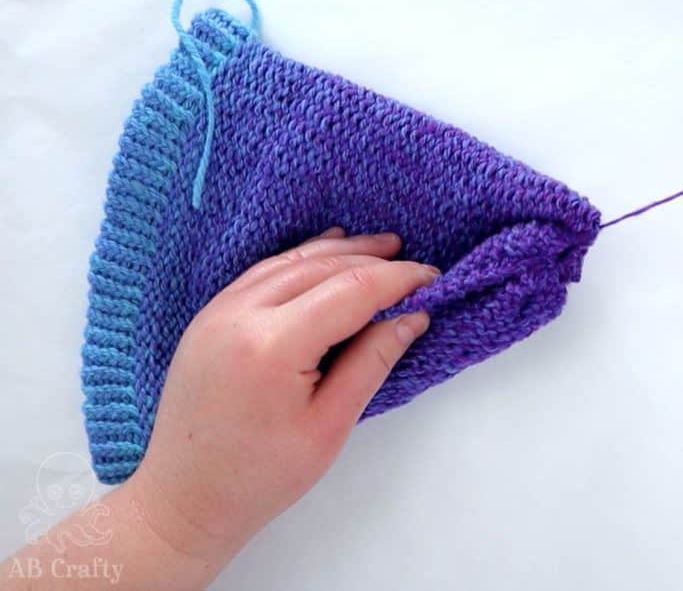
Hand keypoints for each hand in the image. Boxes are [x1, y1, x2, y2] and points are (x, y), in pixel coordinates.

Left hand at [128, 228, 436, 579]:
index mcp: (273, 345)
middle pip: (320, 267)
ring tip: (380, 248)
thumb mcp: (329, 426)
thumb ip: (372, 362)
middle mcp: (240, 314)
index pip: (351, 290)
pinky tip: (323, 257)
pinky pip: (262, 274)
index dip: (397, 279)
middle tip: (414, 263)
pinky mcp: (207, 317)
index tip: (433, 277)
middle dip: (372, 260)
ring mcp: (217, 311)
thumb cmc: (261, 476)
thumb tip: (412, 316)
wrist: (184, 498)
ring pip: (289, 263)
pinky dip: (300, 260)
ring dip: (337, 252)